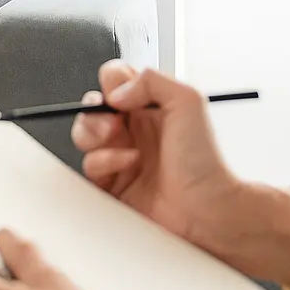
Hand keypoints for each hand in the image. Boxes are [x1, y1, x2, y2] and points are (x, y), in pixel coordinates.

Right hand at [70, 62, 246, 258]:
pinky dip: (103, 162)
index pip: (115, 81)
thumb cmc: (204, 162)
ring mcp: (120, 155)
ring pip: (85, 135)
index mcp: (150, 107)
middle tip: (112, 123)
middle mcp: (133, 130)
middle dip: (94, 112)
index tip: (120, 95)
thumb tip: (117, 91)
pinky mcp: (111, 183)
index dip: (111, 84)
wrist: (205, 209)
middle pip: (93, 108)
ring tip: (119, 144)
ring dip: (94, 136)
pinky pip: (89, 167)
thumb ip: (152, 80)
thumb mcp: (189, 101)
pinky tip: (128, 165)